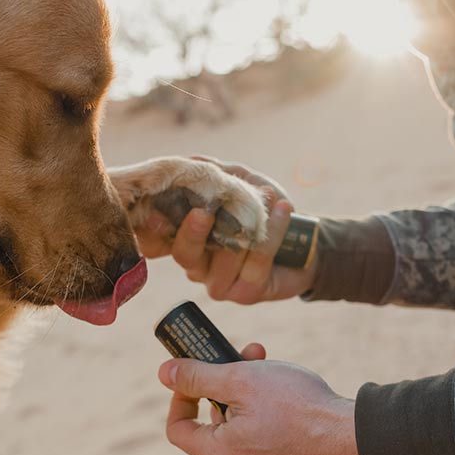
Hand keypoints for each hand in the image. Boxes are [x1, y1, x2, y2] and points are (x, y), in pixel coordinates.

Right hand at [136, 157, 317, 303]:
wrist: (303, 241)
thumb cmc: (263, 208)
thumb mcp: (241, 182)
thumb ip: (216, 172)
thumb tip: (190, 161)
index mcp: (185, 238)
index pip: (155, 241)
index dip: (150, 230)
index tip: (152, 213)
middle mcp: (196, 264)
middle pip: (183, 254)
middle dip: (192, 233)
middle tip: (202, 212)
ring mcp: (218, 282)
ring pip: (224, 258)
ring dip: (248, 226)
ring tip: (270, 199)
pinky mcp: (246, 293)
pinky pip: (256, 263)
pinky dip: (273, 233)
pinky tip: (283, 209)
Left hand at [158, 344, 360, 454]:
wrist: (349, 433)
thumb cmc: (295, 405)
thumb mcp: (239, 379)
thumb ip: (197, 376)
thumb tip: (164, 373)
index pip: (177, 428)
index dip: (179, 395)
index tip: (194, 371)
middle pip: (211, 421)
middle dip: (222, 381)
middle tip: (240, 353)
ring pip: (238, 423)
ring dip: (245, 388)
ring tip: (265, 359)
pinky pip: (259, 433)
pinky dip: (262, 407)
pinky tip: (282, 384)